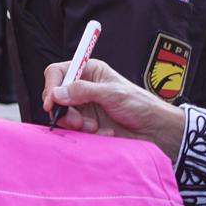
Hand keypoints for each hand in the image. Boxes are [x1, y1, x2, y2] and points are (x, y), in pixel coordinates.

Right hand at [42, 58, 183, 157]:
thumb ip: (83, 91)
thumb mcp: (111, 93)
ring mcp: (84, 107)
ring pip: (63, 116)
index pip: (58, 73)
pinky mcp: (87, 125)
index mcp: (89, 72)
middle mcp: (83, 88)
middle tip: (78, 122)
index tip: (52, 103)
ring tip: (95, 128)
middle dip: (64, 111)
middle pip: (56, 97)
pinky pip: (75, 131)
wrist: (154, 130)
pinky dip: (87, 134)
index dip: (51, 86)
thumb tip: (56, 94)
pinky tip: (105, 133)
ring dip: (76, 124)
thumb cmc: (139, 104)